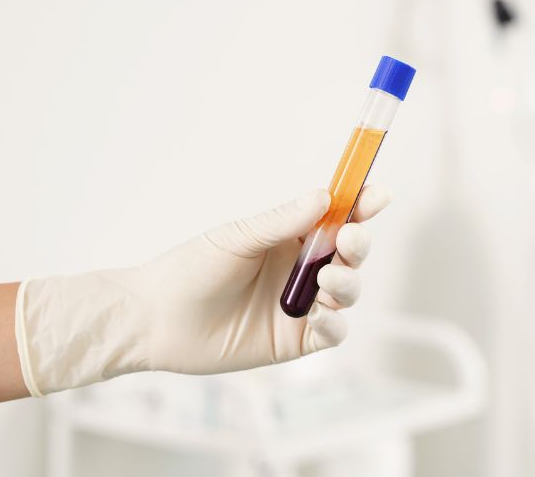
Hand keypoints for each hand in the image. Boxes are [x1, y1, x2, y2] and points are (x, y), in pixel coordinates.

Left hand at [16, 187, 391, 395]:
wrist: (156, 320)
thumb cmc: (190, 270)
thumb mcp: (238, 238)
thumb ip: (283, 221)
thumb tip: (325, 196)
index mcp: (288, 236)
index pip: (335, 217)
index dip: (361, 205)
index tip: (378, 194)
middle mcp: (299, 269)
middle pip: (349, 253)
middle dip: (358, 243)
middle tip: (350, 237)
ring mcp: (298, 305)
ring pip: (347, 292)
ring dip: (348, 282)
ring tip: (326, 278)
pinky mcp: (294, 340)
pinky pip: (331, 333)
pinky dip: (336, 324)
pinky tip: (322, 316)